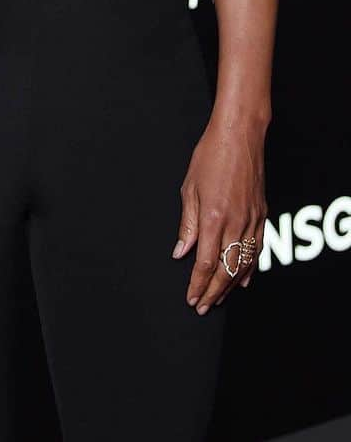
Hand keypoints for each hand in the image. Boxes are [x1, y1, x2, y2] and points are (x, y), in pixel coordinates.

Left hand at [173, 117, 266, 313]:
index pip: (206, 263)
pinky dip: (249, 267)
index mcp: (214, 217)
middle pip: (226, 270)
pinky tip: (243, 278)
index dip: (198, 284)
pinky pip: (257, 249)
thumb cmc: (210, 156)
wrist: (239, 136)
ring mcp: (252, 220)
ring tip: (218, 298)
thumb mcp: (189, 188)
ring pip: (243, 264)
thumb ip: (187, 223)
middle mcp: (236, 223)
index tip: (191, 298)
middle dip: (213, 292)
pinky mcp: (262, 215)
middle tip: (203, 307)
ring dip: (230, 285)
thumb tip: (181, 252)